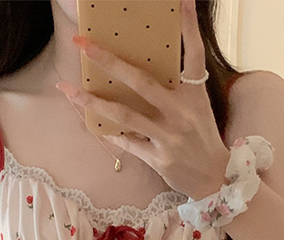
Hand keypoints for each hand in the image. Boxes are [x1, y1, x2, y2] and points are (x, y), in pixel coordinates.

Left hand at [56, 0, 229, 200]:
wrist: (215, 178)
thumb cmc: (202, 138)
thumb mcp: (198, 107)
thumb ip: (180, 85)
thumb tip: (155, 62)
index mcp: (194, 95)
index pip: (194, 54)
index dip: (188, 26)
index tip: (181, 0)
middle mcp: (181, 112)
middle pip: (141, 81)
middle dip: (109, 60)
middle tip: (83, 43)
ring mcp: (168, 136)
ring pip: (124, 115)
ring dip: (93, 101)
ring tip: (68, 90)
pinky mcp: (159, 158)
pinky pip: (127, 142)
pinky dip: (110, 132)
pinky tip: (92, 122)